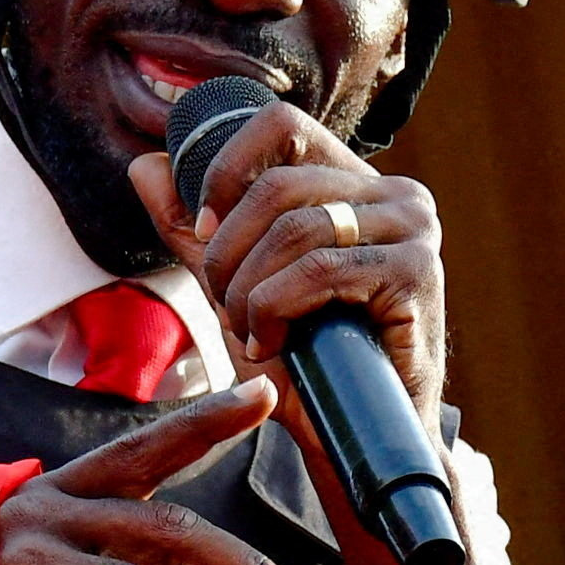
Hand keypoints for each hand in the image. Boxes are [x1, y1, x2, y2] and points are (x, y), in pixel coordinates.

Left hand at [124, 101, 446, 432]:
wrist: (351, 439)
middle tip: (225, 308)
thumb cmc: (301, 363)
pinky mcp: (418, 272)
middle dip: (227, 253)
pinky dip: (274, 309)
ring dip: (248, 291)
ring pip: (293, 229)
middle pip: (276, 184)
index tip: (202, 231)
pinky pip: (317, 270)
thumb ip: (193, 230)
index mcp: (353, 184)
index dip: (225, 169)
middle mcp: (394, 194)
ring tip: (250, 334)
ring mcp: (414, 229)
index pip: (281, 124)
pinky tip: (272, 344)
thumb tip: (145, 165)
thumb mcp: (235, 286)